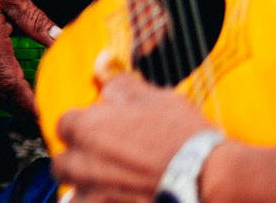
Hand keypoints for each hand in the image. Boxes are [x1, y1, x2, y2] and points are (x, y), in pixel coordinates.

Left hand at [54, 75, 217, 202]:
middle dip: (78, 161)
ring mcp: (95, 194)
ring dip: (87, 189)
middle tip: (104, 162)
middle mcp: (81, 163)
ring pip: (74, 194)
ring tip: (110, 186)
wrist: (212, 178)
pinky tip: (123, 199)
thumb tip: (107, 84)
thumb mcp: (153, 97)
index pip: (64, 126)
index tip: (101, 132)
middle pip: (63, 163)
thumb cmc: (184, 136)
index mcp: (84, 128)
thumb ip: (120, 87)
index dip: (83, 127)